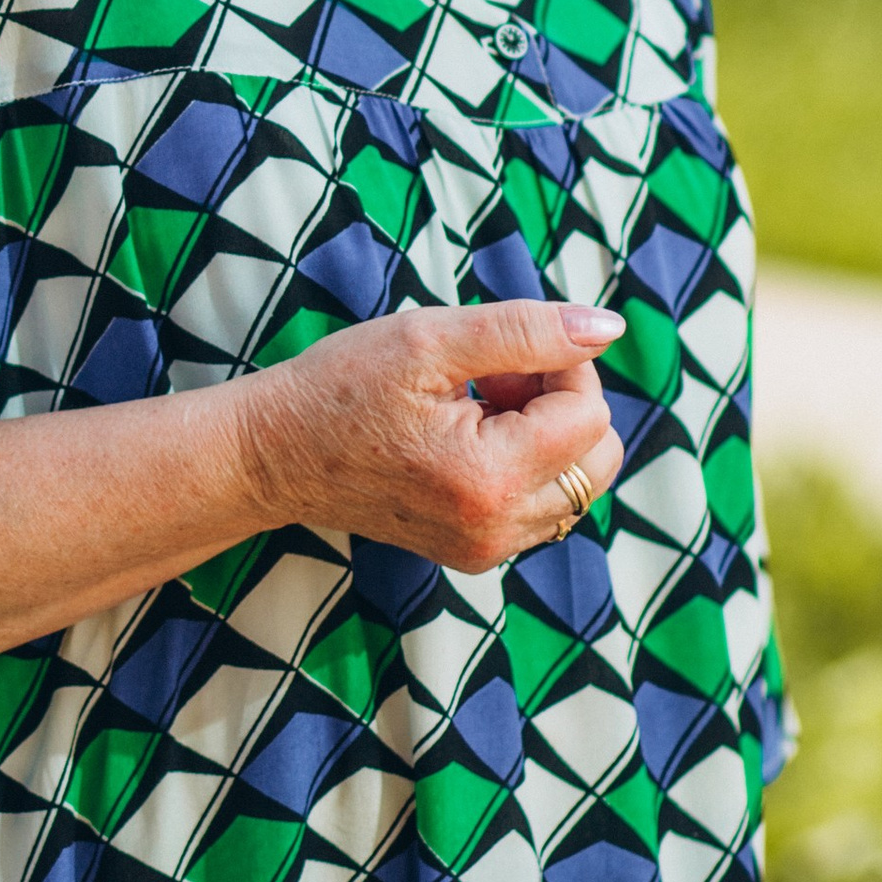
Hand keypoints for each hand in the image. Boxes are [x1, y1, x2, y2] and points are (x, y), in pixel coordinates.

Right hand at [236, 301, 627, 572]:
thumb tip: (609, 328)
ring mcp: (487, 550)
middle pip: (599, 458)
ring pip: (577, 483)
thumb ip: (527, 330)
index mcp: (489, 478)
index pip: (590, 414)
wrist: (272, 457)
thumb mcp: (429, 339)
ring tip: (477, 407)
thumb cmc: (340, 389)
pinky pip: (543, 504)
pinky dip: (526, 464)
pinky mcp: (476, 553)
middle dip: (562, 403)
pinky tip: (469, 437)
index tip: (503, 353)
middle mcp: (497, 529)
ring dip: (546, 434)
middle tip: (495, 378)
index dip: (562, 365)